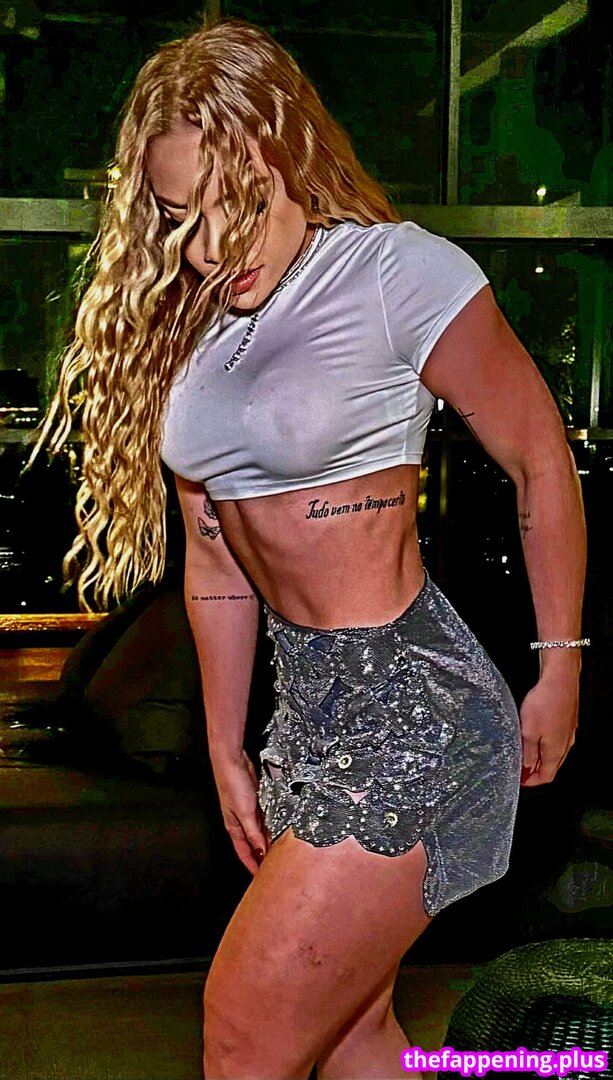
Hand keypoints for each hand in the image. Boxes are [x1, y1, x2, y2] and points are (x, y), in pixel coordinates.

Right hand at [210, 749, 270, 874]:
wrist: (232, 762)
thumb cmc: (232, 784)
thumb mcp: (245, 813)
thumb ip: (254, 832)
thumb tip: (261, 851)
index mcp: (234, 828)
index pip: (244, 853)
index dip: (252, 866)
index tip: (261, 879)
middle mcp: (241, 821)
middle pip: (253, 843)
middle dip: (262, 855)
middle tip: (275, 865)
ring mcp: (248, 811)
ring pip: (260, 831)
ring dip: (269, 839)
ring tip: (281, 849)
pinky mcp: (255, 800)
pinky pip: (265, 817)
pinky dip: (272, 824)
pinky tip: (280, 827)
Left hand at [519, 670, 579, 786]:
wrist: (560, 680)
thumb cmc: (545, 702)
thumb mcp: (528, 732)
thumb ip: (527, 753)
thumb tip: (526, 768)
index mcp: (555, 752)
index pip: (546, 777)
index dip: (532, 782)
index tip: (520, 781)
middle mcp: (565, 744)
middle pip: (551, 766)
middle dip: (535, 770)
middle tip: (520, 768)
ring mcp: (568, 733)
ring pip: (553, 753)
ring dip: (539, 756)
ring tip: (523, 752)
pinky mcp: (567, 722)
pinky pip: (556, 740)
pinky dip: (544, 744)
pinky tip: (535, 735)